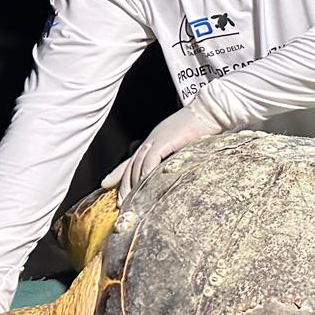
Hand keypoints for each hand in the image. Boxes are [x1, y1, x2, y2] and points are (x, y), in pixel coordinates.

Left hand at [101, 98, 224, 203]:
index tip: (106, 183)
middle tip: (121, 203)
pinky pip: (150, 160)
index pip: (132, 159)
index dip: (118, 173)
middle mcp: (151, 141)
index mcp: (155, 141)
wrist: (209, 112)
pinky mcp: (164, 141)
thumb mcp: (185, 146)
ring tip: (131, 201)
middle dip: (124, 186)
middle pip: (131, 166)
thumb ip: (177, 158)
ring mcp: (156, 140)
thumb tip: (173, 171)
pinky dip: (145, 173)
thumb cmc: (201, 127)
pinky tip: (144, 185)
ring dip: (133, 184)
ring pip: (137, 165)